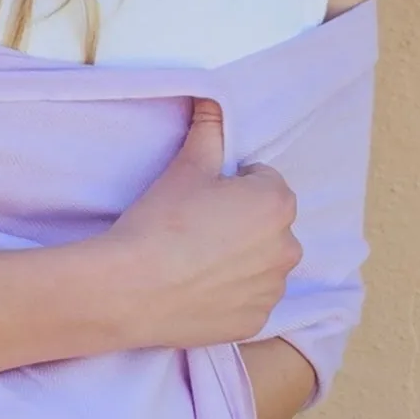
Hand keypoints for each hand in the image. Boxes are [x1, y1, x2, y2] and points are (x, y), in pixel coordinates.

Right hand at [103, 98, 301, 353]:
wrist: (131, 287)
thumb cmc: (161, 221)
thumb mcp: (185, 168)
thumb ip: (208, 130)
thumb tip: (212, 98)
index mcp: (277, 203)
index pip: (263, 182)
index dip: (231, 186)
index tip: (201, 199)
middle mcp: (288, 247)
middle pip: (268, 225)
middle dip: (243, 224)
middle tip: (197, 229)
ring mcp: (273, 288)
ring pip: (262, 264)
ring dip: (241, 260)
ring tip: (195, 261)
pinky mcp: (256, 321)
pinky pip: (250, 299)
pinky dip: (231, 294)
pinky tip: (198, 288)